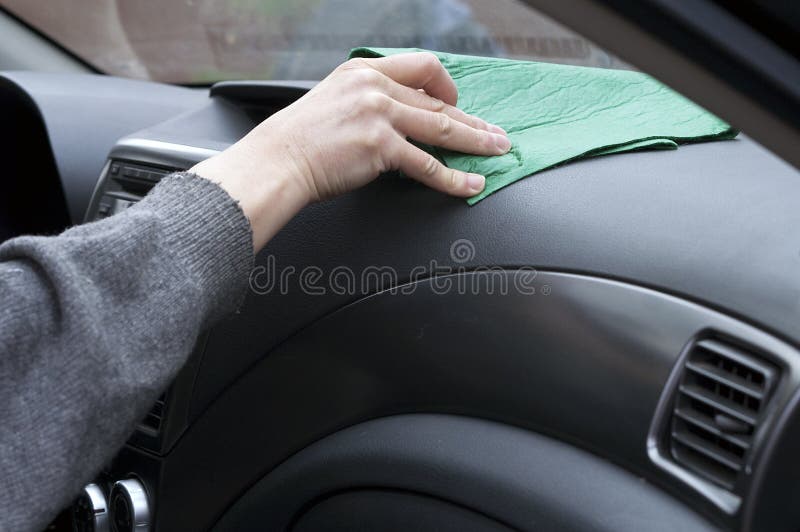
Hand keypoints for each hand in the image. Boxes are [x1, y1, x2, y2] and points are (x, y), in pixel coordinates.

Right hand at [192, 52, 509, 248]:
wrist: (276, 161)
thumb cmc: (299, 140)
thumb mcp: (333, 101)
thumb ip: (367, 101)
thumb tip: (399, 118)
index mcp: (364, 71)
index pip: (421, 67)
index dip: (446, 86)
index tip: (456, 104)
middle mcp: (374, 88)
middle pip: (438, 102)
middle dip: (472, 121)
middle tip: (496, 134)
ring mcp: (379, 115)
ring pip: (441, 129)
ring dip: (475, 142)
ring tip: (497, 153)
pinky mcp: (380, 147)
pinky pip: (427, 165)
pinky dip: (453, 177)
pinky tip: (470, 183)